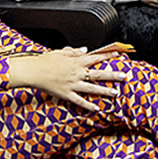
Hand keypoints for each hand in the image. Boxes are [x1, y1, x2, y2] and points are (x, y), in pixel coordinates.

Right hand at [9, 48, 126, 110]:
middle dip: (112, 75)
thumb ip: (74, 52)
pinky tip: (97, 108)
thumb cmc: (45, 61)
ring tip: (115, 93)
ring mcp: (73, 84)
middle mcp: (77, 73)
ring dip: (105, 91)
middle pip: (99, 74)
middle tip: (123, 77)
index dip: (107, 56)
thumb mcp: (60, 52)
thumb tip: (85, 50)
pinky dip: (88, 105)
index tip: (117, 55)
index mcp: (76, 61)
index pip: (95, 57)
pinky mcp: (67, 94)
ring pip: (92, 88)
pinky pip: (80, 101)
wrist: (34, 71)